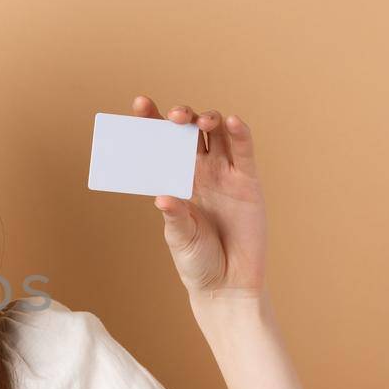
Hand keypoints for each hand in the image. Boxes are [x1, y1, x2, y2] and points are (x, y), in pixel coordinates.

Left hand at [130, 95, 266, 299]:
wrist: (228, 284)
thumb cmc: (197, 262)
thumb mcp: (179, 238)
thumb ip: (175, 217)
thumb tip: (162, 197)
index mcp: (175, 180)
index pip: (161, 144)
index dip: (152, 121)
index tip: (139, 103)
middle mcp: (199, 172)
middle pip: (190, 132)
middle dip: (181, 117)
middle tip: (172, 117)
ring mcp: (224, 175)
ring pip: (217, 134)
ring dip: (208, 119)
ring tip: (199, 120)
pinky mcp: (248, 182)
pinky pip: (244, 152)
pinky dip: (240, 134)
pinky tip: (232, 121)